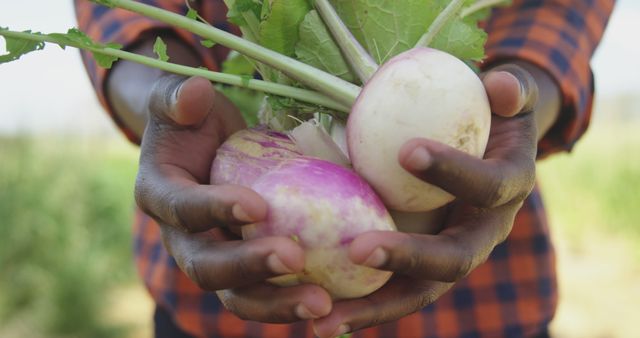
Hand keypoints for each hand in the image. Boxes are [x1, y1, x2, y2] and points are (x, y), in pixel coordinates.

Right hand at [134, 74, 331, 321]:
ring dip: (277, 303)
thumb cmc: (191, 122)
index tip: (258, 207)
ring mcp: (212, 259)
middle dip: (249, 267)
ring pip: (236, 296)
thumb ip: (178, 97)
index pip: (182, 209)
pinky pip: (264, 293)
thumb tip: (197, 91)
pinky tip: (332, 302)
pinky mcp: (242, 270)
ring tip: (322, 304)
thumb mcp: (178, 103)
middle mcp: (181, 238)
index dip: (215, 210)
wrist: (198, 149)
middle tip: (294, 259)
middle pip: (206, 267)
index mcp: (159, 195)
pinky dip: (292, 301)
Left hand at [312, 64, 543, 336]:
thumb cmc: (494, 116)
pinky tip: (316, 315)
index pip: (488, 187)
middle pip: (453, 259)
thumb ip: (514, 90)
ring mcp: (452, 256)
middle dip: (407, 256)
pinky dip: (359, 307)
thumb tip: (502, 87)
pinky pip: (392, 290)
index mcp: (507, 190)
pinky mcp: (423, 266)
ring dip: (373, 308)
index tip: (407, 150)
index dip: (454, 172)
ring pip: (418, 292)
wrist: (494, 148)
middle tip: (358, 249)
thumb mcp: (512, 96)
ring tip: (323, 320)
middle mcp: (484, 234)